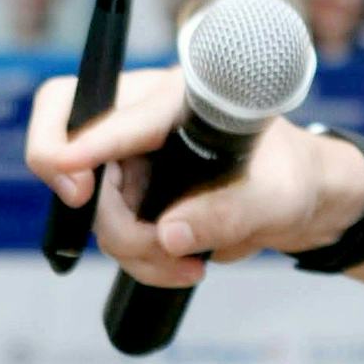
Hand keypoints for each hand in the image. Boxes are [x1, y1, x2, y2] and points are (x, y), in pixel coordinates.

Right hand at [24, 68, 363, 281]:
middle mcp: (142, 120)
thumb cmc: (291, 176)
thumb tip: (168, 235)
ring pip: (92, 211)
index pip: (114, 115)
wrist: (298, 199)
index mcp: (180, 97)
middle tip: (150, 245)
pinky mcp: (129, 195)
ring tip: (191, 266)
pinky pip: (110, 234)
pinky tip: (183, 266)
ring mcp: (129, 159)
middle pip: (74, 159)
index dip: (80, 140)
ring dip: (135, 251)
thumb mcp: (275, 198)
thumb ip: (227, 214)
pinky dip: (141, 259)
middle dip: (110, 219)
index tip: (64, 168)